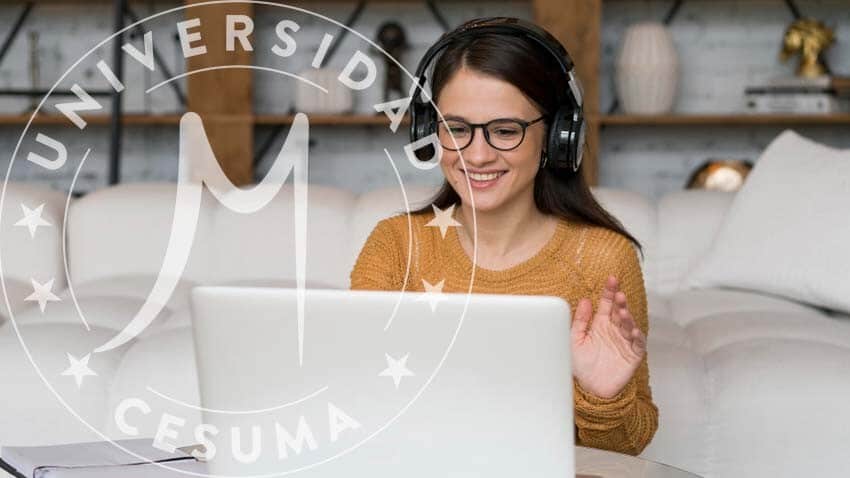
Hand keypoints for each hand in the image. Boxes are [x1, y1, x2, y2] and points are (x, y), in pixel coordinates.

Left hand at [571, 275, 645, 398]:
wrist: (589, 390)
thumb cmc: (581, 366)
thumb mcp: (574, 340)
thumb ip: (579, 321)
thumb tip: (584, 301)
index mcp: (600, 325)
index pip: (606, 304)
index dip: (609, 291)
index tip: (611, 279)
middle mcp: (614, 331)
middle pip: (619, 311)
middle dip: (619, 302)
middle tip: (618, 294)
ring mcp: (624, 342)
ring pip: (629, 324)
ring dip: (627, 317)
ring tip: (622, 311)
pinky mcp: (632, 355)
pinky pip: (637, 343)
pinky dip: (636, 336)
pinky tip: (632, 330)